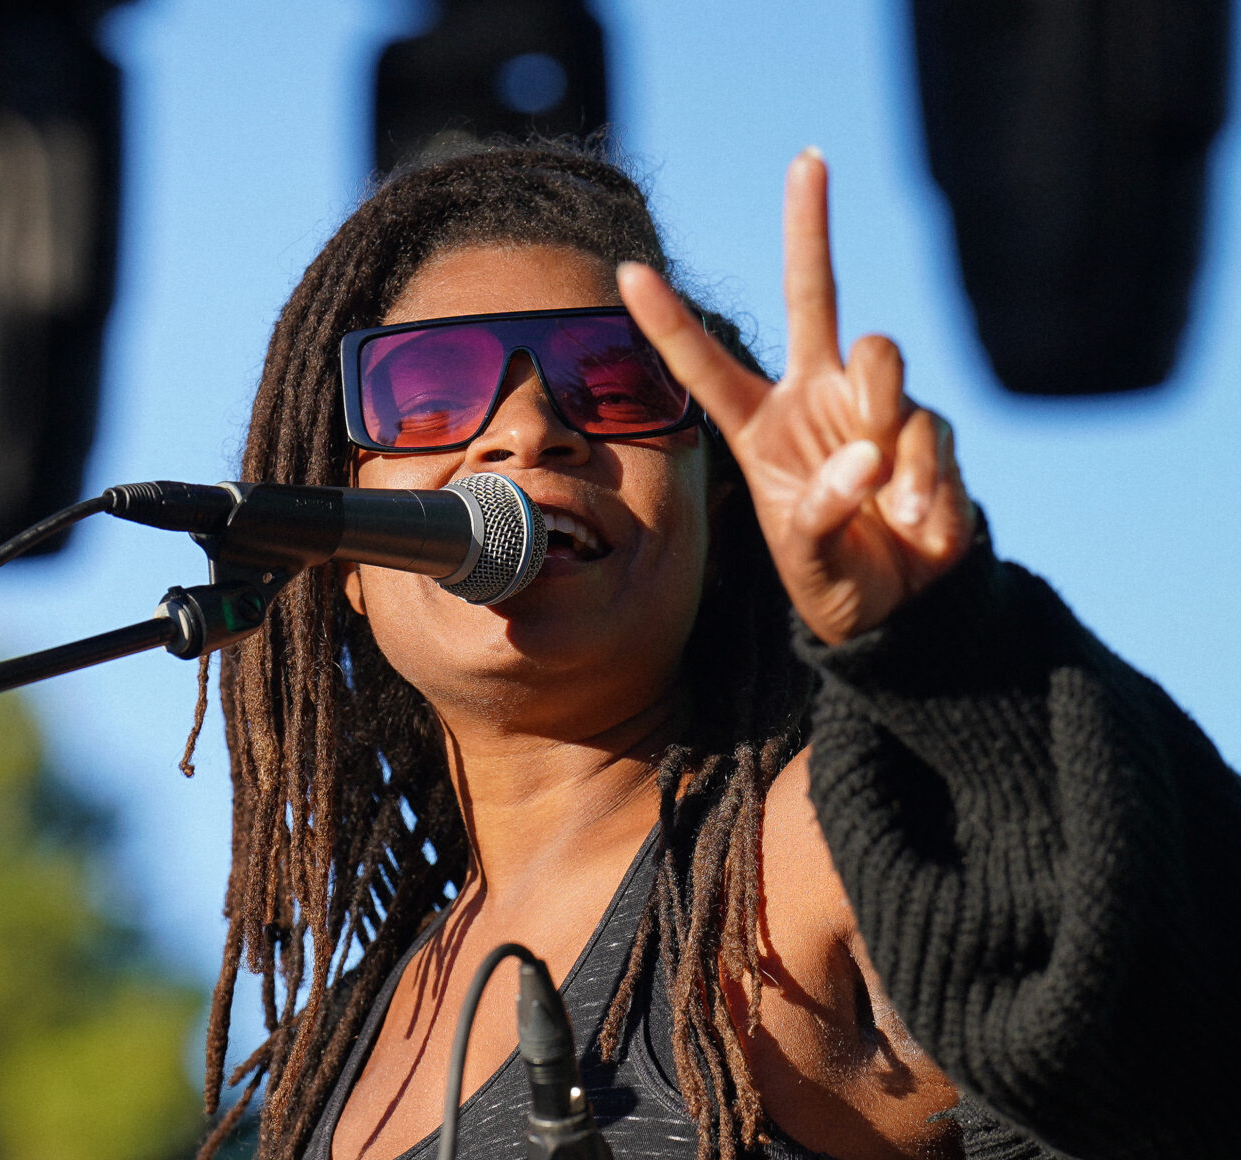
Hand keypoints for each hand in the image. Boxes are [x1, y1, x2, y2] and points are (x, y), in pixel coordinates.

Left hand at [619, 149, 974, 643]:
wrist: (903, 603)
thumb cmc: (835, 573)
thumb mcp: (807, 557)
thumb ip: (822, 511)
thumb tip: (865, 458)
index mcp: (761, 423)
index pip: (705, 366)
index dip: (669, 322)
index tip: (629, 272)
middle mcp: (817, 395)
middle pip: (815, 293)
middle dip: (809, 225)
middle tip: (807, 159)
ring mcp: (875, 402)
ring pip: (882, 362)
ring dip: (881, 425)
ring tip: (885, 501)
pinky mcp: (927, 424)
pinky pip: (923, 431)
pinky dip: (922, 483)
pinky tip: (915, 519)